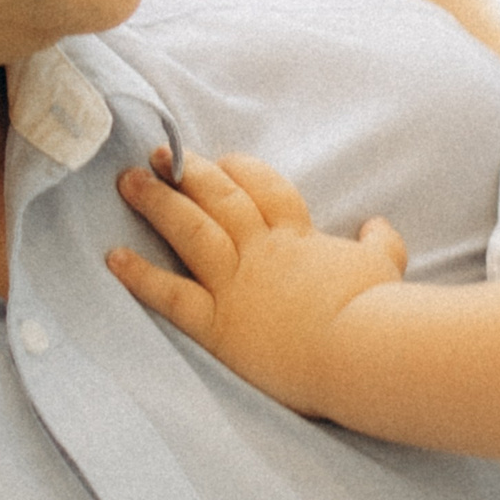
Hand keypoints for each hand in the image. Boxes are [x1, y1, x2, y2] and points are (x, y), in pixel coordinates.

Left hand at [107, 149, 406, 417]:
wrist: (360, 347)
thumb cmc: (377, 309)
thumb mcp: (385, 265)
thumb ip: (379, 241)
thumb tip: (376, 225)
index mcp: (297, 237)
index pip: (265, 189)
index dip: (242, 170)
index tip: (223, 160)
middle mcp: (261, 251)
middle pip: (220, 199)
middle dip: (188, 172)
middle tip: (158, 152)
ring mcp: (236, 283)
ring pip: (191, 231)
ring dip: (157, 203)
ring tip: (127, 180)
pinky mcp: (219, 322)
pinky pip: (172, 294)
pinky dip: (141, 276)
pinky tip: (113, 257)